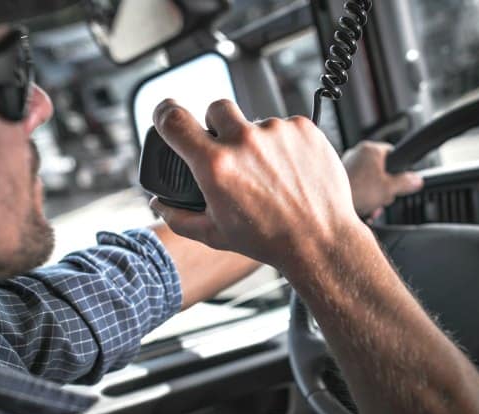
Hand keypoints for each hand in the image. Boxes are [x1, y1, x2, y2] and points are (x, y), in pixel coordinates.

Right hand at [149, 99, 362, 269]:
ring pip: (255, 122)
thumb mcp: (214, 235)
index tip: (166, 115)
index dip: (163, 113)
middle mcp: (244, 141)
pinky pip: (284, 127)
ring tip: (269, 174)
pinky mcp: (303, 128)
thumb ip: (178, 217)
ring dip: (256, 141)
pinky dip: (284, 144)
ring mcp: (276, 131)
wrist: (319, 241)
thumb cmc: (267, 240)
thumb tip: (159, 202)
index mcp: (216, 165)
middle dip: (217, 125)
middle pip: (216, 107)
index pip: (174, 120)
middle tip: (228, 150)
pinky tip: (289, 170)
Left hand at [343, 141, 423, 217]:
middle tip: (384, 197)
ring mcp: (347, 164)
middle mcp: (357, 153)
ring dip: (374, 195)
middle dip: (385, 187)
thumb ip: (406, 182)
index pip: (393, 152)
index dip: (399, 168)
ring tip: (372, 205)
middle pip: (381, 169)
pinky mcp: (339, 178)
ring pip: (369, 179)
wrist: (330, 206)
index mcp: (370, 149)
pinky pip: (358, 185)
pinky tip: (363, 207)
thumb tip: (417, 180)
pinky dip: (363, 196)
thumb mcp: (389, 189)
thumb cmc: (356, 192)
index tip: (401, 179)